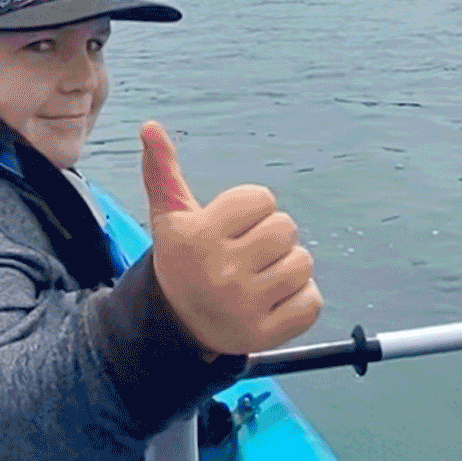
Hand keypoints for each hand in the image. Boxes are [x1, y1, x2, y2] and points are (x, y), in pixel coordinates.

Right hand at [140, 121, 322, 355]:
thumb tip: (150, 126)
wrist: (177, 325)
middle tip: (247, 255)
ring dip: (288, 268)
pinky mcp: (265, 334)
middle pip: (286, 228)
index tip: (231, 229)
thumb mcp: (170, 218)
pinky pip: (311, 302)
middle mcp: (220, 272)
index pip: (261, 199)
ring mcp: (244, 306)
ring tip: (260, 278)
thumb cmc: (182, 260)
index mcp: (197, 237)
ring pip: (303, 263)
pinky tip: (273, 301)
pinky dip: (300, 299)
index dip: (251, 210)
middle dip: (272, 237)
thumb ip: (164, 172)